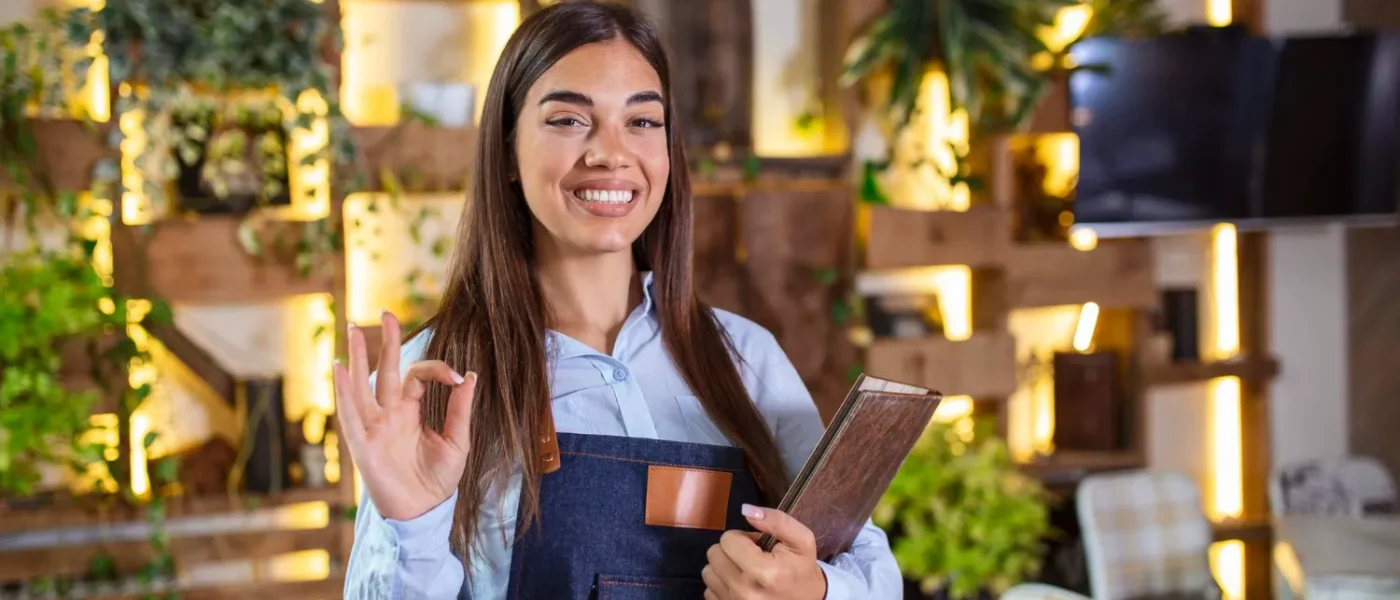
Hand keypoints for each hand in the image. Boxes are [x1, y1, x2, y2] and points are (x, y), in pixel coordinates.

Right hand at [333, 310, 476, 521]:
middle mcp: (389, 414)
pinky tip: (340, 368)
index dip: (437, 369)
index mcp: (411, 411)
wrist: (424, 512)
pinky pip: (351, 414)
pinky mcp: (363, 443)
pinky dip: (344, 391)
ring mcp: (374, 426)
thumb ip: (460, 409)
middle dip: (385, 342)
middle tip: (385, 312)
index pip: (417, 376)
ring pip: (363, 385)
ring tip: (353, 329)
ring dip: (357, 358)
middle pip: (385, 370)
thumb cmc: (438, 480)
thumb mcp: (457, 441)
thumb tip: (470, 375)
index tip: (457, 377)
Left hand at [702, 504, 827, 599]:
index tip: (757, 546)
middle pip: (714, 554)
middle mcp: (745, 591)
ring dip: (724, 567)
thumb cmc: (801, 569)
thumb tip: (746, 510)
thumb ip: (776, 521)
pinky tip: (739, 585)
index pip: (728, 540)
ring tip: (744, 571)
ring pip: (708, 572)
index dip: (742, 538)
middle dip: (731, 551)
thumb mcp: (801, 540)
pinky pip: (708, 590)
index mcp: (765, 572)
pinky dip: (722, 585)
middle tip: (751, 557)